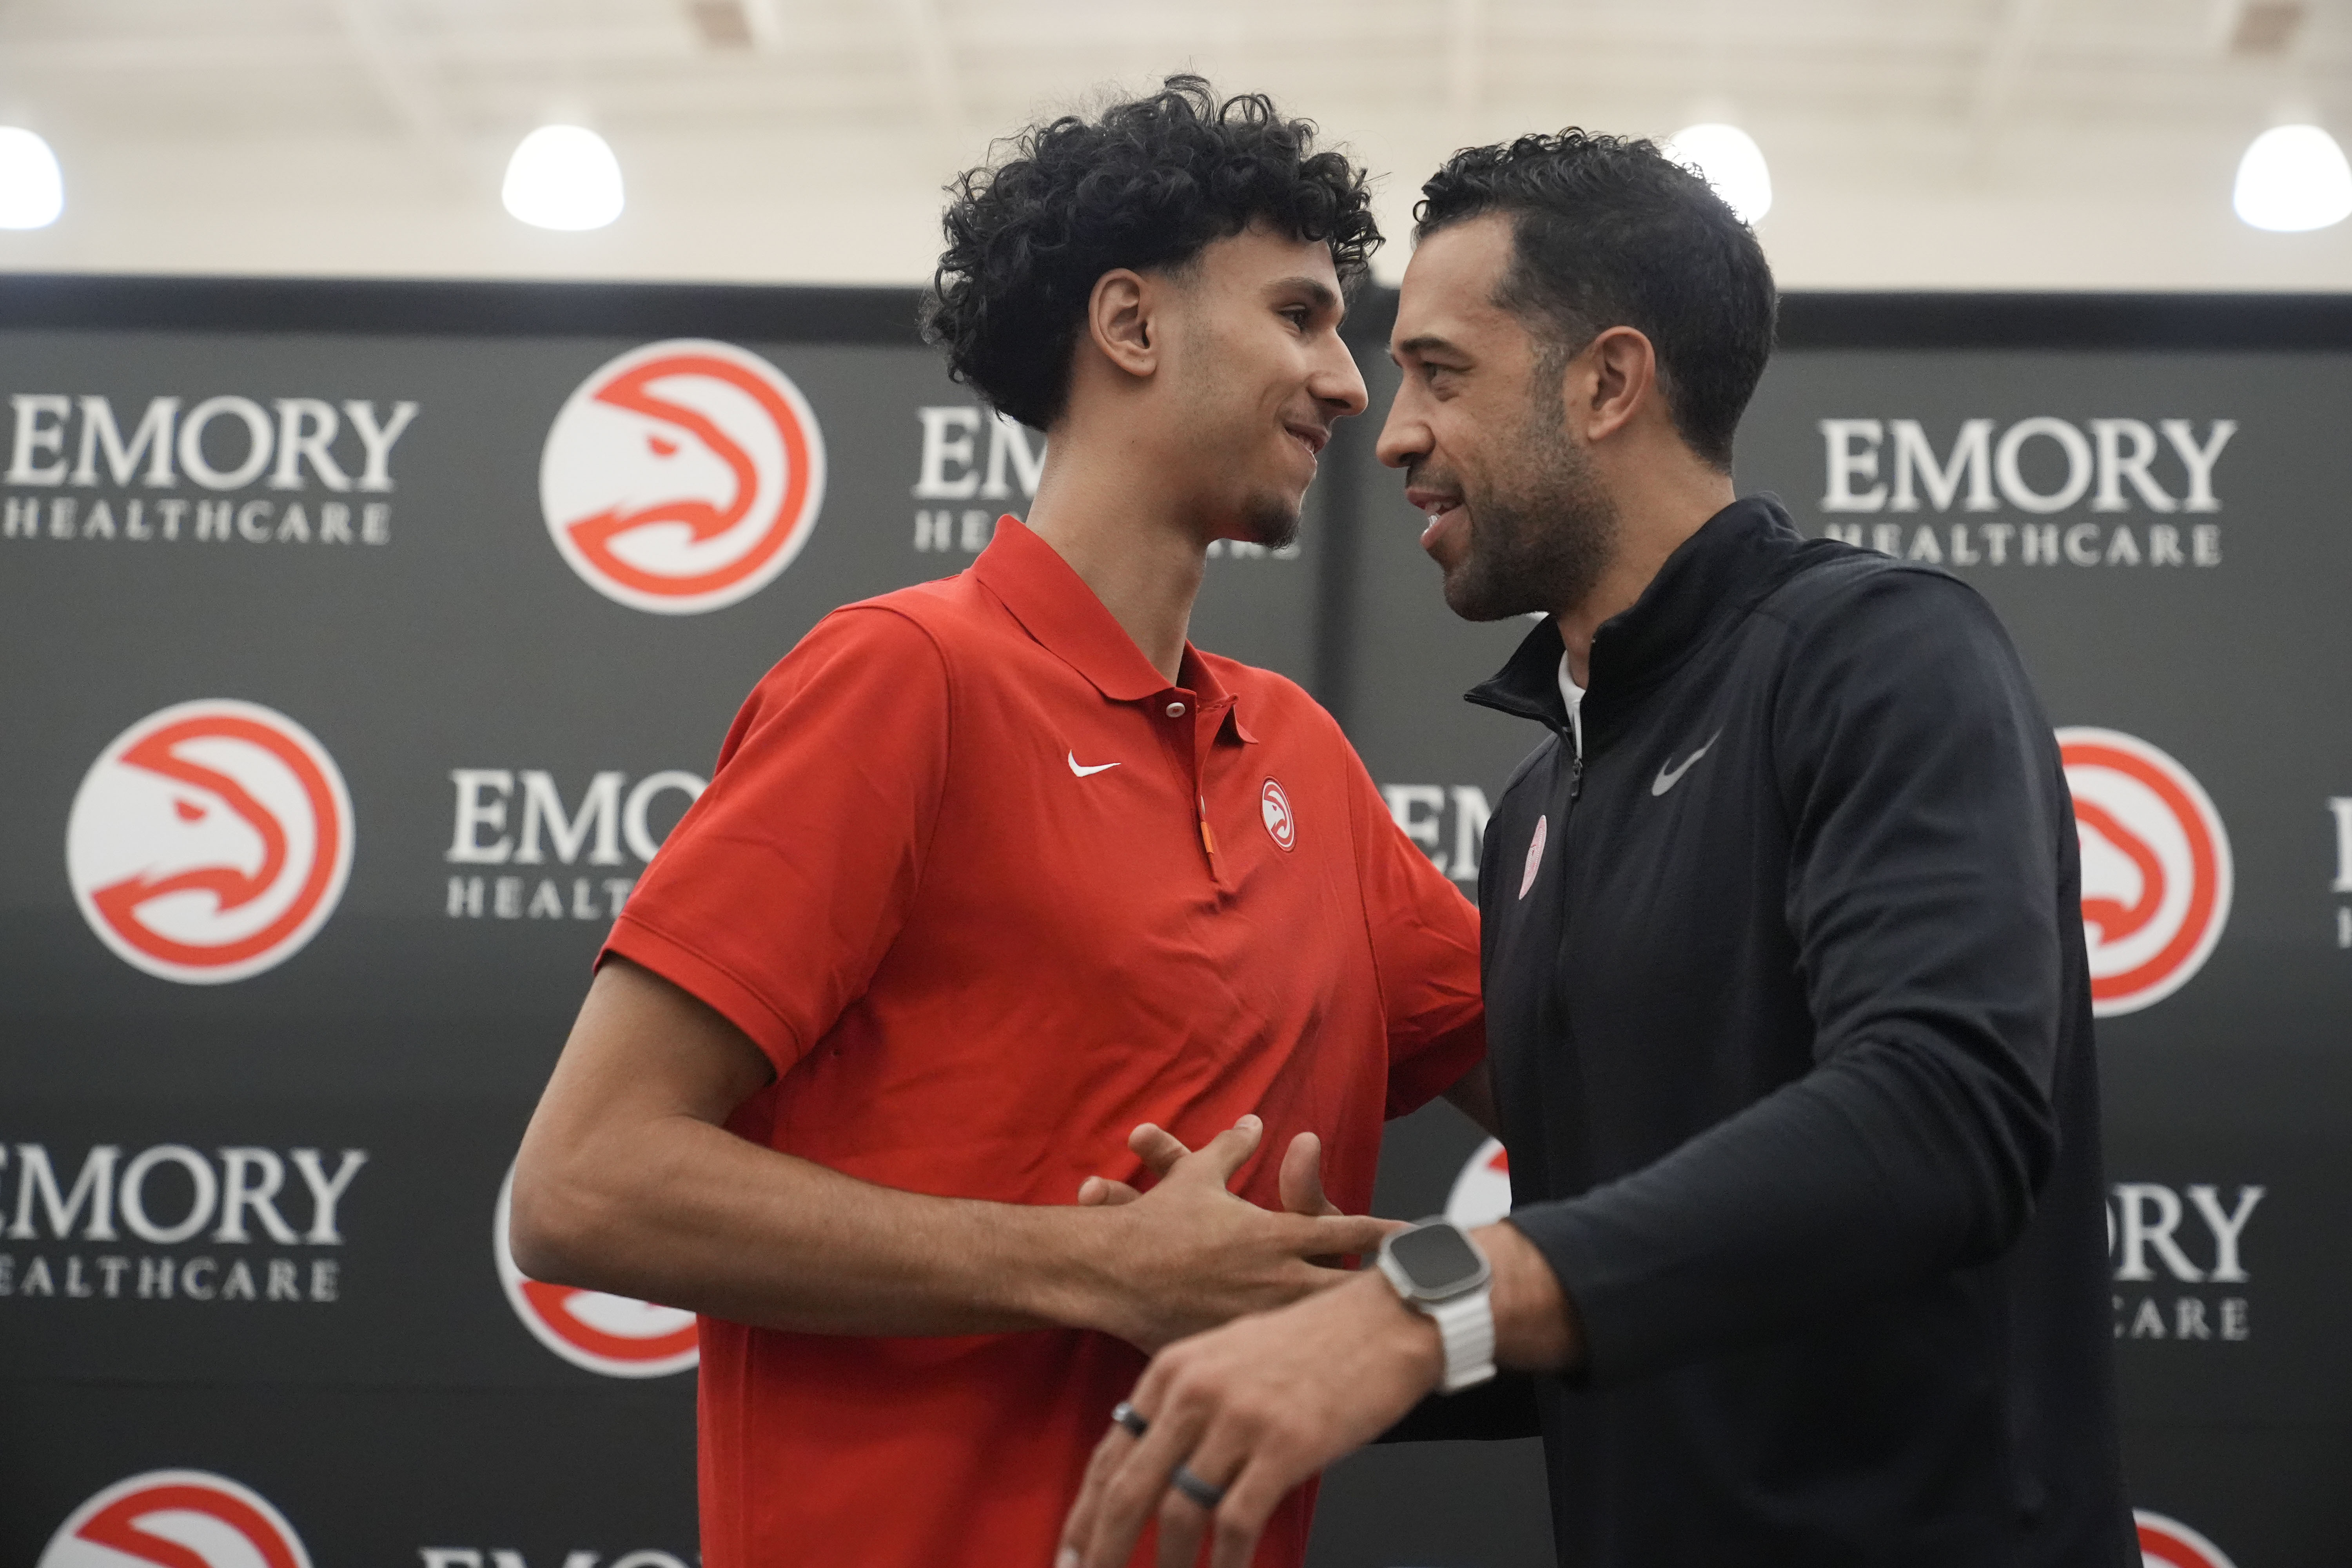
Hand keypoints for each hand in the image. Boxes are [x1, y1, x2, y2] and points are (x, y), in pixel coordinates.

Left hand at [1055, 1271, 1441, 1567]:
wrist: (1385, 1317)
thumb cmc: (1314, 1339)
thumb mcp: (1229, 1354)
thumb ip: (1185, 1401)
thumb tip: (1150, 1457)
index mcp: (1175, 1368)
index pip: (1109, 1454)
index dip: (1083, 1513)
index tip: (1070, 1551)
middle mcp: (1197, 1391)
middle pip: (1129, 1490)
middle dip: (1104, 1550)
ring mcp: (1240, 1419)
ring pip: (1179, 1514)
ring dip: (1169, 1566)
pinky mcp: (1285, 1445)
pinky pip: (1237, 1523)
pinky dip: (1227, 1564)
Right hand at [1063, 1116, 1400, 1352]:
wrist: (1108, 1272)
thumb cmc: (1154, 1220)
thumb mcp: (1197, 1175)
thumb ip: (1233, 1147)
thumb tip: (1255, 1121)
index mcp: (1275, 1233)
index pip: (1347, 1232)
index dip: (1384, 1233)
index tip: (1414, 1234)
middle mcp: (1276, 1277)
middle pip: (1349, 1289)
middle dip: (1383, 1291)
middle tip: (1416, 1292)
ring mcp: (1258, 1316)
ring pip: (1321, 1329)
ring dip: (1349, 1328)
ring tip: (1382, 1333)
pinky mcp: (1236, 1346)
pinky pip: (1280, 1357)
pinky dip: (1304, 1359)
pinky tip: (1323, 1372)